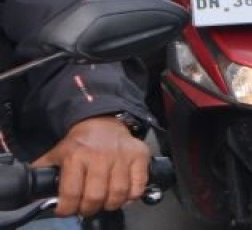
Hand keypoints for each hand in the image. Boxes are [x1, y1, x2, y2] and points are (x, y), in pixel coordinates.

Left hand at [33, 116, 149, 217]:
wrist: (103, 121)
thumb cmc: (80, 143)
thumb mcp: (56, 153)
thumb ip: (44, 172)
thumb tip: (31, 192)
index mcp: (76, 156)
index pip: (71, 192)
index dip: (67, 208)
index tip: (65, 210)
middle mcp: (100, 155)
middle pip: (95, 196)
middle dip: (88, 209)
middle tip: (85, 208)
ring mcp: (122, 156)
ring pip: (118, 194)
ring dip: (110, 205)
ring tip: (104, 203)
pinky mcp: (140, 156)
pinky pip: (138, 186)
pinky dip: (132, 196)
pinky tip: (123, 194)